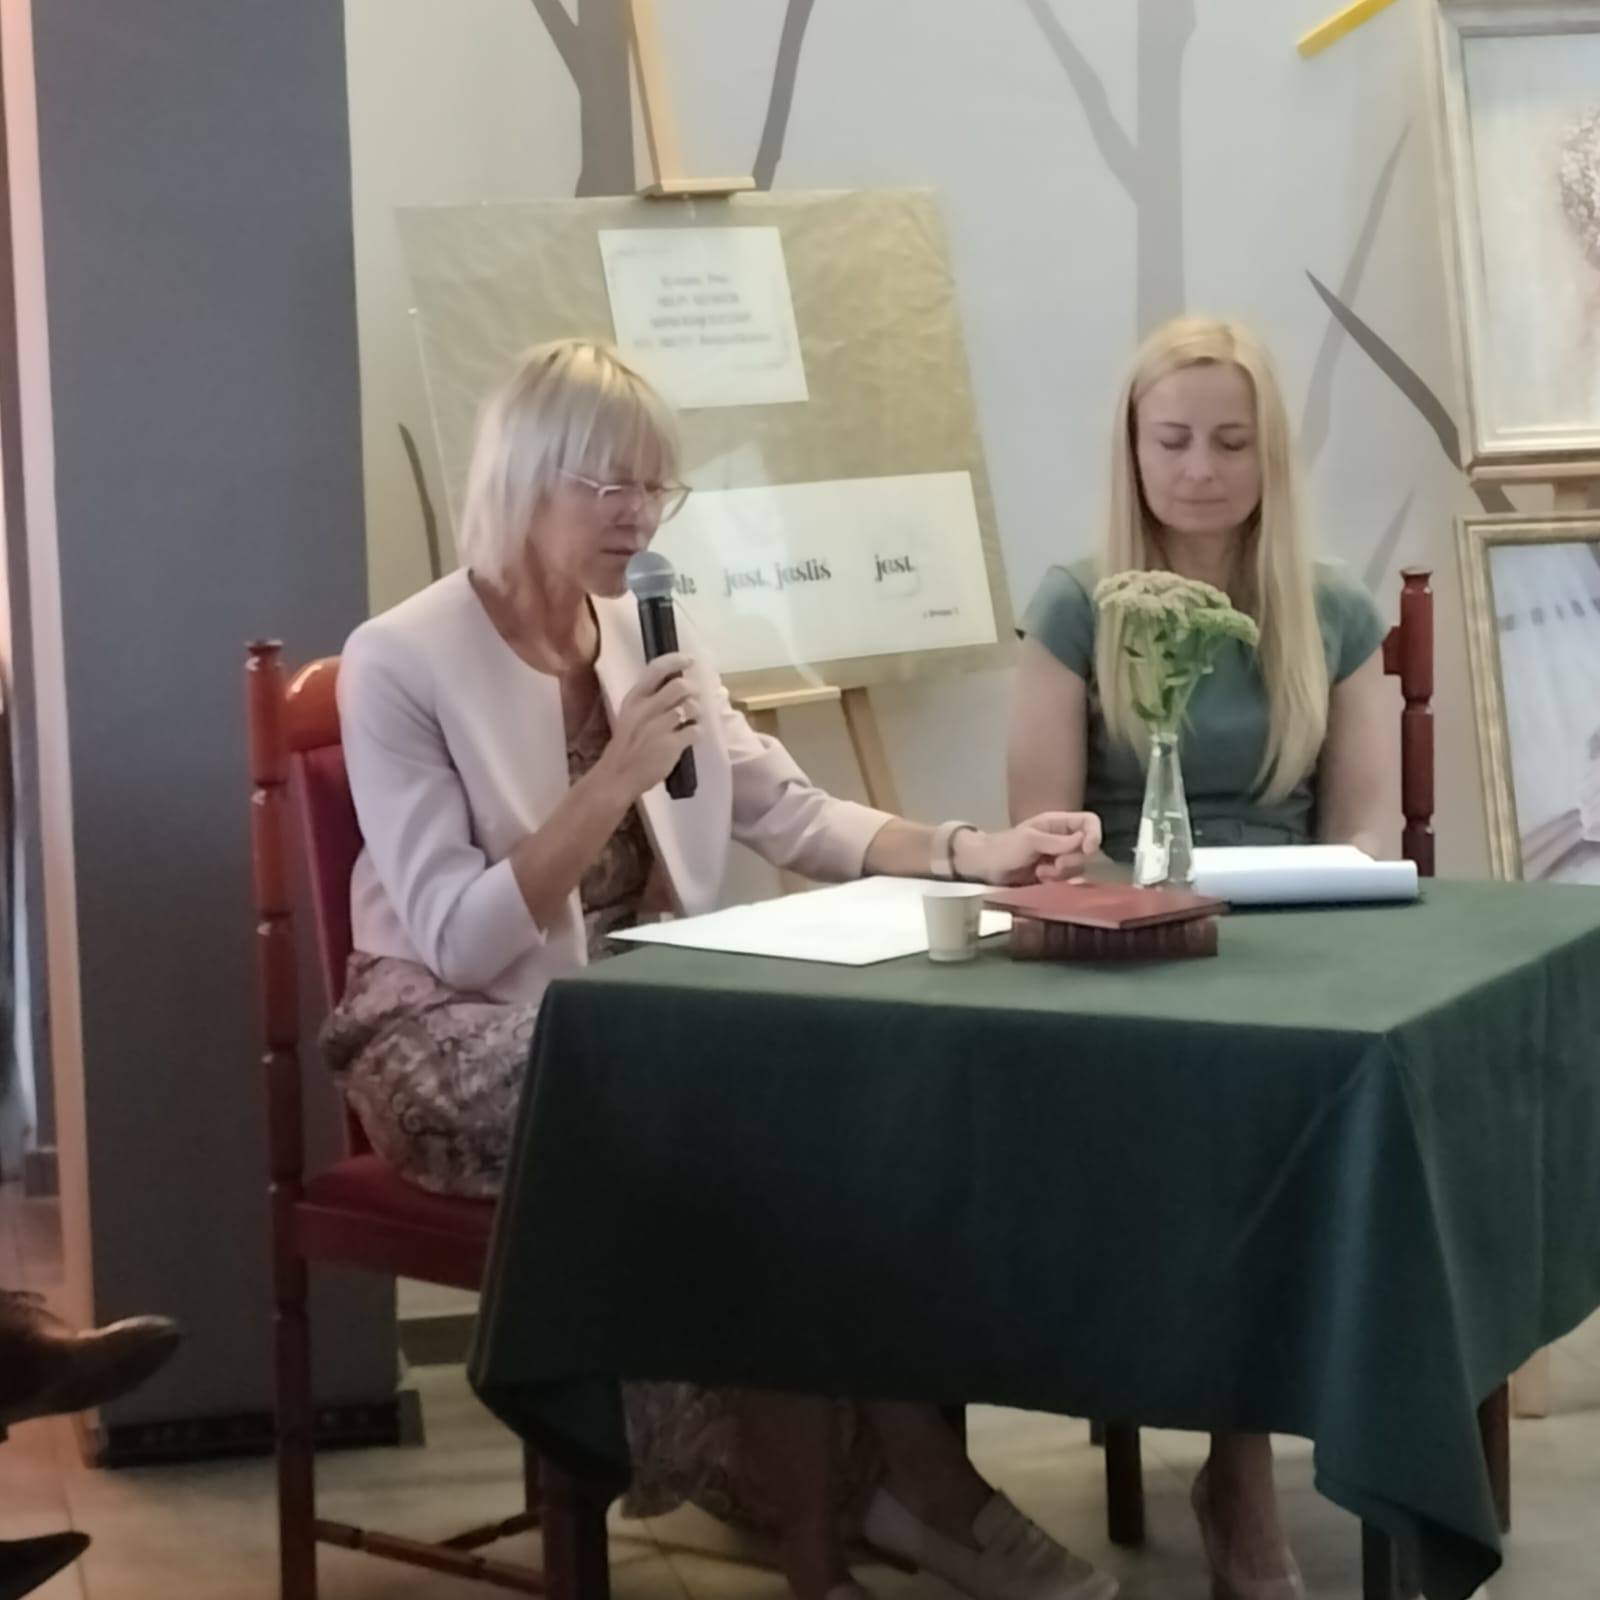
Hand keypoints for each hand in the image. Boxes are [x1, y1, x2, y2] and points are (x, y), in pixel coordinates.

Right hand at [596, 652, 699, 801]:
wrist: (617, 776)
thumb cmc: (625, 746)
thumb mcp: (630, 716)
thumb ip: (649, 701)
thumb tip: (676, 686)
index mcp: (634, 699)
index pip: (656, 669)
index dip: (676, 660)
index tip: (690, 660)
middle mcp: (646, 709)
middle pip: (680, 686)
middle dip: (693, 690)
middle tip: (694, 697)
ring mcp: (659, 727)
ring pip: (691, 707)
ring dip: (697, 712)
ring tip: (691, 720)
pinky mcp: (671, 745)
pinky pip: (696, 730)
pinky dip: (698, 732)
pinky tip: (691, 736)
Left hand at [955, 812, 1103, 885]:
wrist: (986, 869)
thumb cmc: (1003, 848)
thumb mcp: (1029, 840)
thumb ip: (1056, 841)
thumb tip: (1083, 840)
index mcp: (1057, 824)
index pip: (1088, 821)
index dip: (1094, 834)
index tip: (1087, 849)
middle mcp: (1062, 840)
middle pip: (1087, 850)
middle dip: (1071, 860)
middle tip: (1053, 863)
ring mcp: (1058, 859)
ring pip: (1078, 868)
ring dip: (1061, 873)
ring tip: (1040, 872)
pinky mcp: (1053, 877)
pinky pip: (1067, 882)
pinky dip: (1056, 883)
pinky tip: (1040, 880)